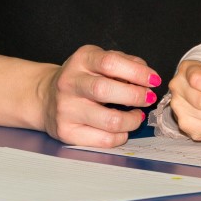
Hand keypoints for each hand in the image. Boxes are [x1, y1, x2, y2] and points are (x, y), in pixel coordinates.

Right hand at [39, 45, 159, 147]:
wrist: (46, 97)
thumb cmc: (82, 77)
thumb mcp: (99, 60)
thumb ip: (124, 63)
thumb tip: (147, 76)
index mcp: (81, 60)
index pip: (111, 63)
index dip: (137, 72)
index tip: (154, 80)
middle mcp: (70, 83)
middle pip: (106, 90)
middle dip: (135, 96)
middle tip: (148, 98)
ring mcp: (66, 109)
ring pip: (108, 120)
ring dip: (132, 120)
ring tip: (138, 116)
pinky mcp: (67, 132)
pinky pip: (103, 140)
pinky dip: (121, 136)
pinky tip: (123, 129)